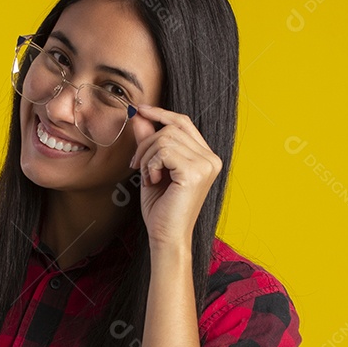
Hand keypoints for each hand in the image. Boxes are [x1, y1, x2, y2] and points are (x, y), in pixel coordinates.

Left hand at [128, 103, 222, 249]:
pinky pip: (164, 151)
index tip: (139, 110)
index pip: (183, 123)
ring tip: (147, 177)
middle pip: (172, 128)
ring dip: (147, 157)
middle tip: (136, 165)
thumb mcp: (152, 168)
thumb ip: (149, 142)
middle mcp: (211, 159)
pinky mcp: (195, 172)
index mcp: (206, 157)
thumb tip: (139, 114)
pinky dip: (150, 164)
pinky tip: (152, 181)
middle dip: (146, 143)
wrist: (166, 237)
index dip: (161, 113)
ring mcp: (206, 165)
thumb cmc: (161, 208)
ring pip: (165, 138)